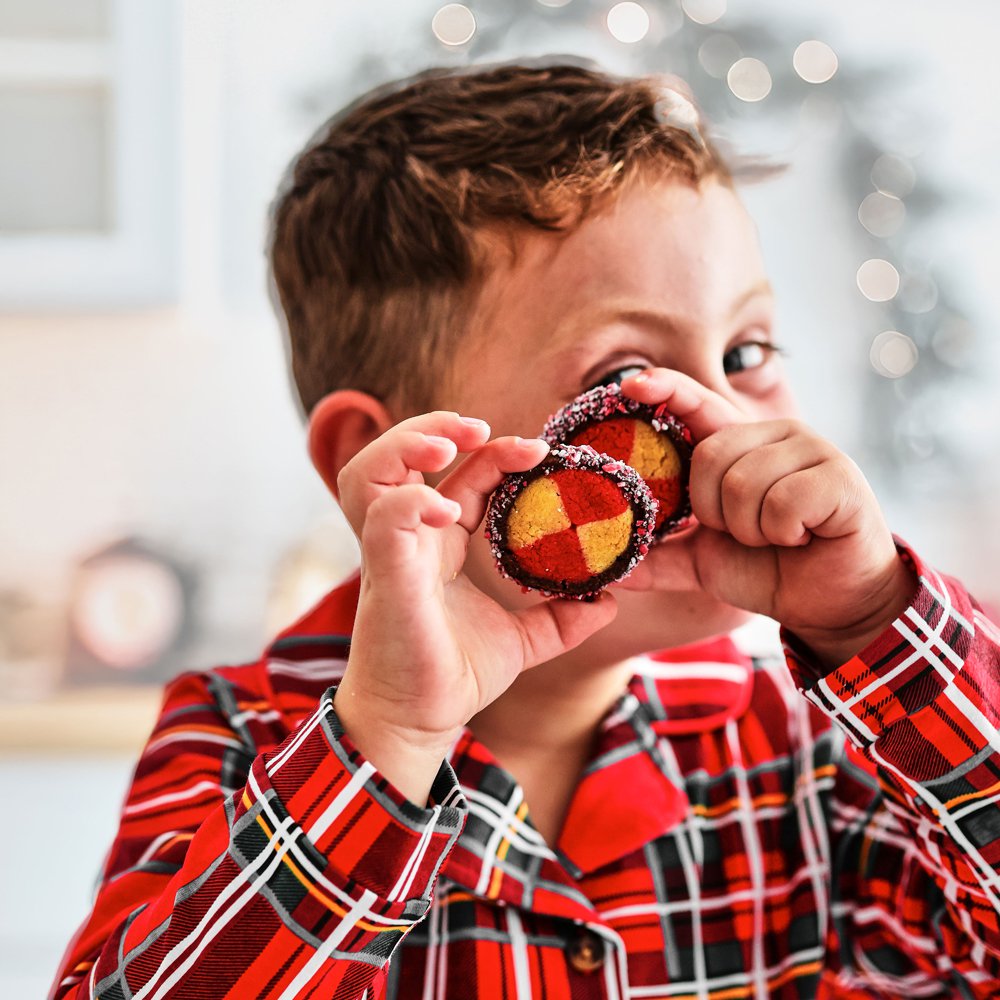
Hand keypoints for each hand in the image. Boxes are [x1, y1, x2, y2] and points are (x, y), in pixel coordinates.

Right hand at [333, 411, 616, 802]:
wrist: (419, 722)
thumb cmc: (454, 675)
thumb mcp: (524, 641)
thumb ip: (562, 618)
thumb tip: (608, 601)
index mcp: (438, 544)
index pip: (462, 476)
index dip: (496, 455)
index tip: (540, 452)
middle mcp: (408, 539)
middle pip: (402, 455)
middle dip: (437, 426)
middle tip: (483, 428)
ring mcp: (390, 554)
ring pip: (369, 472)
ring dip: (406, 444)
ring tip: (450, 445)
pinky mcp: (384, 576)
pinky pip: (385, 519)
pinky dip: (415, 501)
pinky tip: (451, 509)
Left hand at [618, 369, 915, 664]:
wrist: (830, 605)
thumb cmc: (769, 570)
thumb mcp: (702, 562)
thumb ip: (658, 557)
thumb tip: (611, 569)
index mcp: (741, 444)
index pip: (699, 404)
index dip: (667, 389)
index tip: (630, 384)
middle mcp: (777, 434)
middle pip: (709, 457)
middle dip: (715, 512)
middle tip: (746, 532)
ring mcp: (813, 450)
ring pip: (742, 483)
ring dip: (750, 529)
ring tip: (778, 536)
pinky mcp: (842, 477)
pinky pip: (782, 502)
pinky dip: (782, 533)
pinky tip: (804, 537)